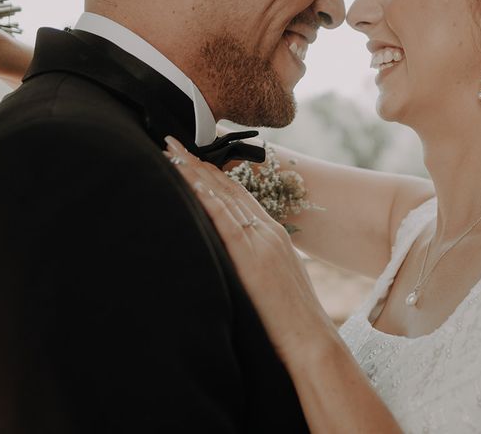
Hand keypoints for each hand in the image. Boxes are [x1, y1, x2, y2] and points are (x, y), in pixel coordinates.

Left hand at [164, 136, 339, 365]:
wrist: (311, 340)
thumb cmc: (291, 321)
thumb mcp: (274, 283)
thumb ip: (255, 264)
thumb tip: (233, 261)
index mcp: (273, 235)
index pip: (239, 194)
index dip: (213, 173)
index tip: (190, 156)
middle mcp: (268, 230)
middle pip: (228, 186)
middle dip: (198, 162)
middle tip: (171, 140)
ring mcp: (260, 240)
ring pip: (222, 194)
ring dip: (193, 169)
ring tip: (169, 149)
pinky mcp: (251, 255)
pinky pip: (222, 216)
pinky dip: (203, 194)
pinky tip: (185, 178)